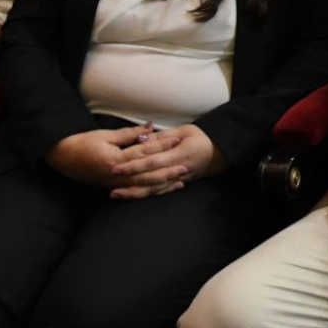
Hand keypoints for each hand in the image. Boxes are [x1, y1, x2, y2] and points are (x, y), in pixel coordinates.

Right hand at [45, 123, 177, 185]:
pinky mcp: (114, 187)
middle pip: (148, 173)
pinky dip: (151, 190)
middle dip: (168, 170)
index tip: (177, 139)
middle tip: (187, 166)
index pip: (144, 152)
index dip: (162, 145)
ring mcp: (116, 184)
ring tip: (181, 180)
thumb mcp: (105, 136)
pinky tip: (163, 189)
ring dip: (163, 184)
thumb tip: (149, 129)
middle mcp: (117, 175)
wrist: (62, 158)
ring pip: (144, 186)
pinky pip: (137, 191)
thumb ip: (129, 135)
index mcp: (115, 160)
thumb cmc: (82, 143)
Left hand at [108, 124, 223, 198]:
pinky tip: (132, 196)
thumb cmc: (200, 138)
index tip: (117, 166)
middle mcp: (178, 170)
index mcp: (179, 154)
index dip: (134, 165)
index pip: (152, 161)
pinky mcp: (177, 184)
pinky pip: (160, 191)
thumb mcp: (184, 130)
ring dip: (134, 193)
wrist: (218, 153)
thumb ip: (163, 137)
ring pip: (153, 189)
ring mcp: (178, 179)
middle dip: (129, 182)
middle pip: (150, 178)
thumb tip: (143, 139)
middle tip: (109, 184)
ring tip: (115, 194)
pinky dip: (146, 195)